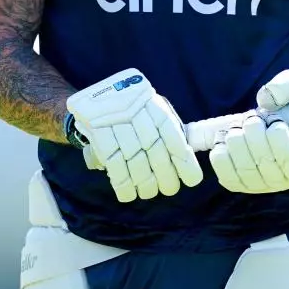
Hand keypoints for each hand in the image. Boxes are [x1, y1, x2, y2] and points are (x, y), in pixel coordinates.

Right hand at [67, 69, 203, 202]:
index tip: (192, 180)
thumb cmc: (133, 106)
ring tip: (149, 192)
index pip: (174, 138)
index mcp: (155, 107)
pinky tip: (128, 194)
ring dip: (144, 183)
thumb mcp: (153, 108)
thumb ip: (167, 130)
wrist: (97, 94)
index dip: (184, 161)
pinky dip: (122, 183)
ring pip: (135, 161)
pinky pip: (113, 164)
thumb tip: (184, 157)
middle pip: (156, 153)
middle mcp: (138, 114)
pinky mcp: (99, 133)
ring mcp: (117, 124)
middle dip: (166, 177)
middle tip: (169, 189)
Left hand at [210, 69, 288, 193]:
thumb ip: (287, 85)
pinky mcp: (241, 184)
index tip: (276, 120)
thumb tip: (265, 100)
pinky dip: (221, 154)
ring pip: (244, 167)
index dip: (277, 134)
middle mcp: (285, 180)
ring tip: (240, 127)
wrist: (278, 122)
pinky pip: (227, 176)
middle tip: (254, 118)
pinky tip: (225, 141)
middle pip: (263, 160)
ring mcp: (263, 185)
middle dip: (253, 131)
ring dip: (236, 139)